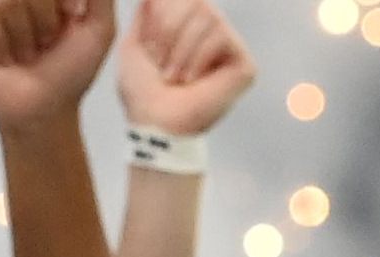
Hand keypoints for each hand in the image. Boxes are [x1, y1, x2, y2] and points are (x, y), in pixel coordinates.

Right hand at [0, 0, 115, 130]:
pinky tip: (4, 58)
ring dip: (23, 38)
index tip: (72, 16)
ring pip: (6, 2)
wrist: (43, 110)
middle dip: (45, 21)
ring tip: (26, 54)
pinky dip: (0, 45)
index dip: (61, 2)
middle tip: (46, 44)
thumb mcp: (99, 30)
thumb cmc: (70, 74)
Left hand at [117, 0, 252, 135]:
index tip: (151, 50)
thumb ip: (148, 9)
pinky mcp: (244, 64)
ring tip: (176, 78)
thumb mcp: (134, 40)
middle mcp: (212, 31)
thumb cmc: (143, 90)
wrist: (155, 123)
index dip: (162, 14)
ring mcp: (230, 48)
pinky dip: (200, 57)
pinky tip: (194, 81)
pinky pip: (223, 35)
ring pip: (209, 14)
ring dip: (183, 49)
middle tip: (162, 65)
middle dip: (170, 29)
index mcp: (189, 24)